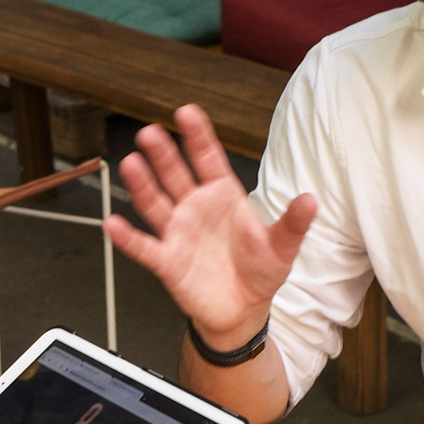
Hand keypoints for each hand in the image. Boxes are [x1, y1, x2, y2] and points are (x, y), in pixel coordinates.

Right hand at [105, 105, 316, 346]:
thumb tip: (311, 200)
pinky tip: (113, 224)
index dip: (198, 136)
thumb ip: (293, 223)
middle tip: (151, 133)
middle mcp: (195, 208)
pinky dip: (127, 238)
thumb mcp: (282, 246)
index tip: (187, 113)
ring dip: (142, 185)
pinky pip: (144, 247)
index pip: (208, 159)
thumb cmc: (260, 272)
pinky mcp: (167, 261)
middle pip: (175, 174)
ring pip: (155, 203)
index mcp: (223, 196)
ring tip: (131, 165)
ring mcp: (178, 232)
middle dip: (163, 154)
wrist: (243, 310)